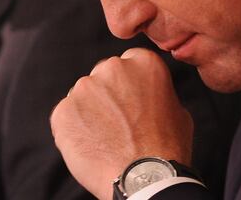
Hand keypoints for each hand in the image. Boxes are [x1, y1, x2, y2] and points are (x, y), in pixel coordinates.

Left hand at [50, 48, 193, 199]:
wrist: (144, 178)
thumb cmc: (166, 148)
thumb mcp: (177, 110)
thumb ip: (156, 92)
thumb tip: (145, 95)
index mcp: (143, 62)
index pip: (128, 63)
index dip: (129, 86)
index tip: (131, 103)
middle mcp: (111, 68)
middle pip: (103, 76)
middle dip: (108, 96)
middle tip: (119, 124)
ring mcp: (84, 88)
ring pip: (83, 96)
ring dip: (90, 112)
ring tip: (106, 139)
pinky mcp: (63, 110)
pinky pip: (66, 116)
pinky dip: (74, 130)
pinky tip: (91, 147)